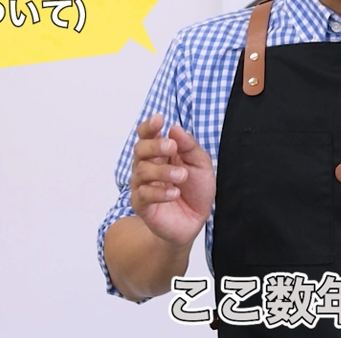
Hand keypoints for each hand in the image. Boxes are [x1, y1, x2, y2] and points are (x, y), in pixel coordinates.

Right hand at [129, 114, 214, 247]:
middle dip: (155, 145)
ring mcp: (143, 185)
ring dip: (163, 171)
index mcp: (161, 153)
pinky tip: (174, 193)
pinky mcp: (142, 205)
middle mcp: (148, 165)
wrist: (194, 221)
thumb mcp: (200, 165)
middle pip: (140, 149)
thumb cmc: (195, 190)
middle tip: (171, 147)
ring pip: (142, 171)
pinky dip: (159, 192)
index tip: (159, 120)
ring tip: (182, 176)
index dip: (150, 126)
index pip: (148, 135)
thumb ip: (189, 147)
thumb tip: (175, 129)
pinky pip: (143, 194)